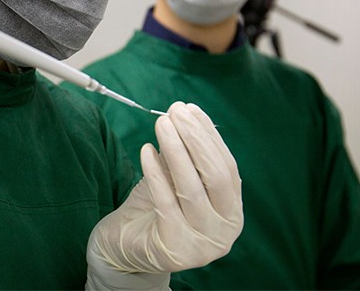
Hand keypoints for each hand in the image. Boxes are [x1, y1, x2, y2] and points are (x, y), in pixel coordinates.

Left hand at [87, 102, 241, 286]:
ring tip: (162, 124)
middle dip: (195, 139)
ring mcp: (202, 244)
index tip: (191, 110)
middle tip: (175, 112)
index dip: (209, 136)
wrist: (127, 248)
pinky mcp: (175, 249)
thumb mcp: (175, 180)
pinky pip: (166, 203)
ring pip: (192, 189)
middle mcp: (224, 231)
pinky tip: (147, 151)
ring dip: (176, 150)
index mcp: (231, 212)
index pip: (226, 168)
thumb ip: (186, 157)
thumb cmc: (156, 210)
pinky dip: (156, 173)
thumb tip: (186, 116)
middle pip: (215, 177)